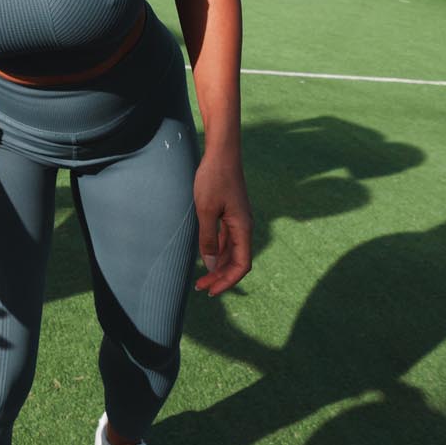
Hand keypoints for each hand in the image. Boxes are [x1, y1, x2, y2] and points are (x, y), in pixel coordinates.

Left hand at [193, 150, 251, 295]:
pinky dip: (216, 251)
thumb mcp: (206, 210)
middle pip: (236, 261)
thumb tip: (212, 266)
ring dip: (218, 266)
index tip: (211, 290)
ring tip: (201, 278)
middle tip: (201, 288)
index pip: (241, 265)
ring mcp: (238, 221)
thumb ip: (208, 239)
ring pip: (230, 251)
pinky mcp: (230, 214)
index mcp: (243, 229)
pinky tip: (206, 257)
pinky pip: (225, 240)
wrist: (221, 154)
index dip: (228, 281)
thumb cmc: (213, 179)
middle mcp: (244, 227)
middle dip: (220, 277)